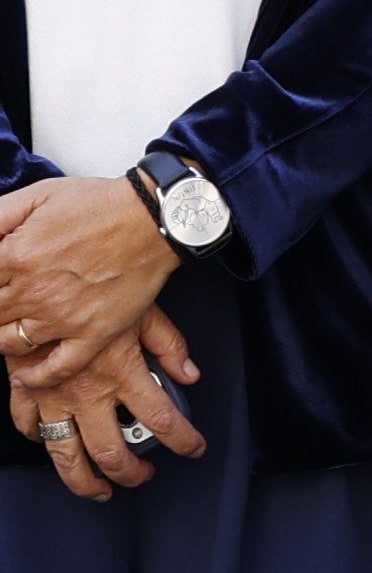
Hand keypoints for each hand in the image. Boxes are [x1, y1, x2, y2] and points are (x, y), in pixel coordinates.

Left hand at [0, 172, 179, 395]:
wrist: (156, 218)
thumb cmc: (100, 204)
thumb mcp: (37, 195)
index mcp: (14, 257)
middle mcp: (34, 292)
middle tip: (5, 304)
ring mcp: (63, 317)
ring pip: (11, 343)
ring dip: (1, 340)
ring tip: (6, 331)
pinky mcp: (93, 333)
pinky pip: (58, 367)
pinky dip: (36, 377)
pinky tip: (24, 376)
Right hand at [8, 310, 200, 502]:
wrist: (44, 281)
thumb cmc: (98, 291)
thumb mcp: (145, 312)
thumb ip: (170, 346)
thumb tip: (190, 375)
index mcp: (123, 373)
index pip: (162, 420)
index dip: (183, 441)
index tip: (194, 449)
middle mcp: (88, 393)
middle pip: (111, 453)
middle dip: (130, 473)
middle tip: (143, 476)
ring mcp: (53, 397)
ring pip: (67, 455)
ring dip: (85, 480)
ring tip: (101, 488)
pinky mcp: (25, 391)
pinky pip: (29, 427)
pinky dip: (40, 440)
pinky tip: (53, 443)